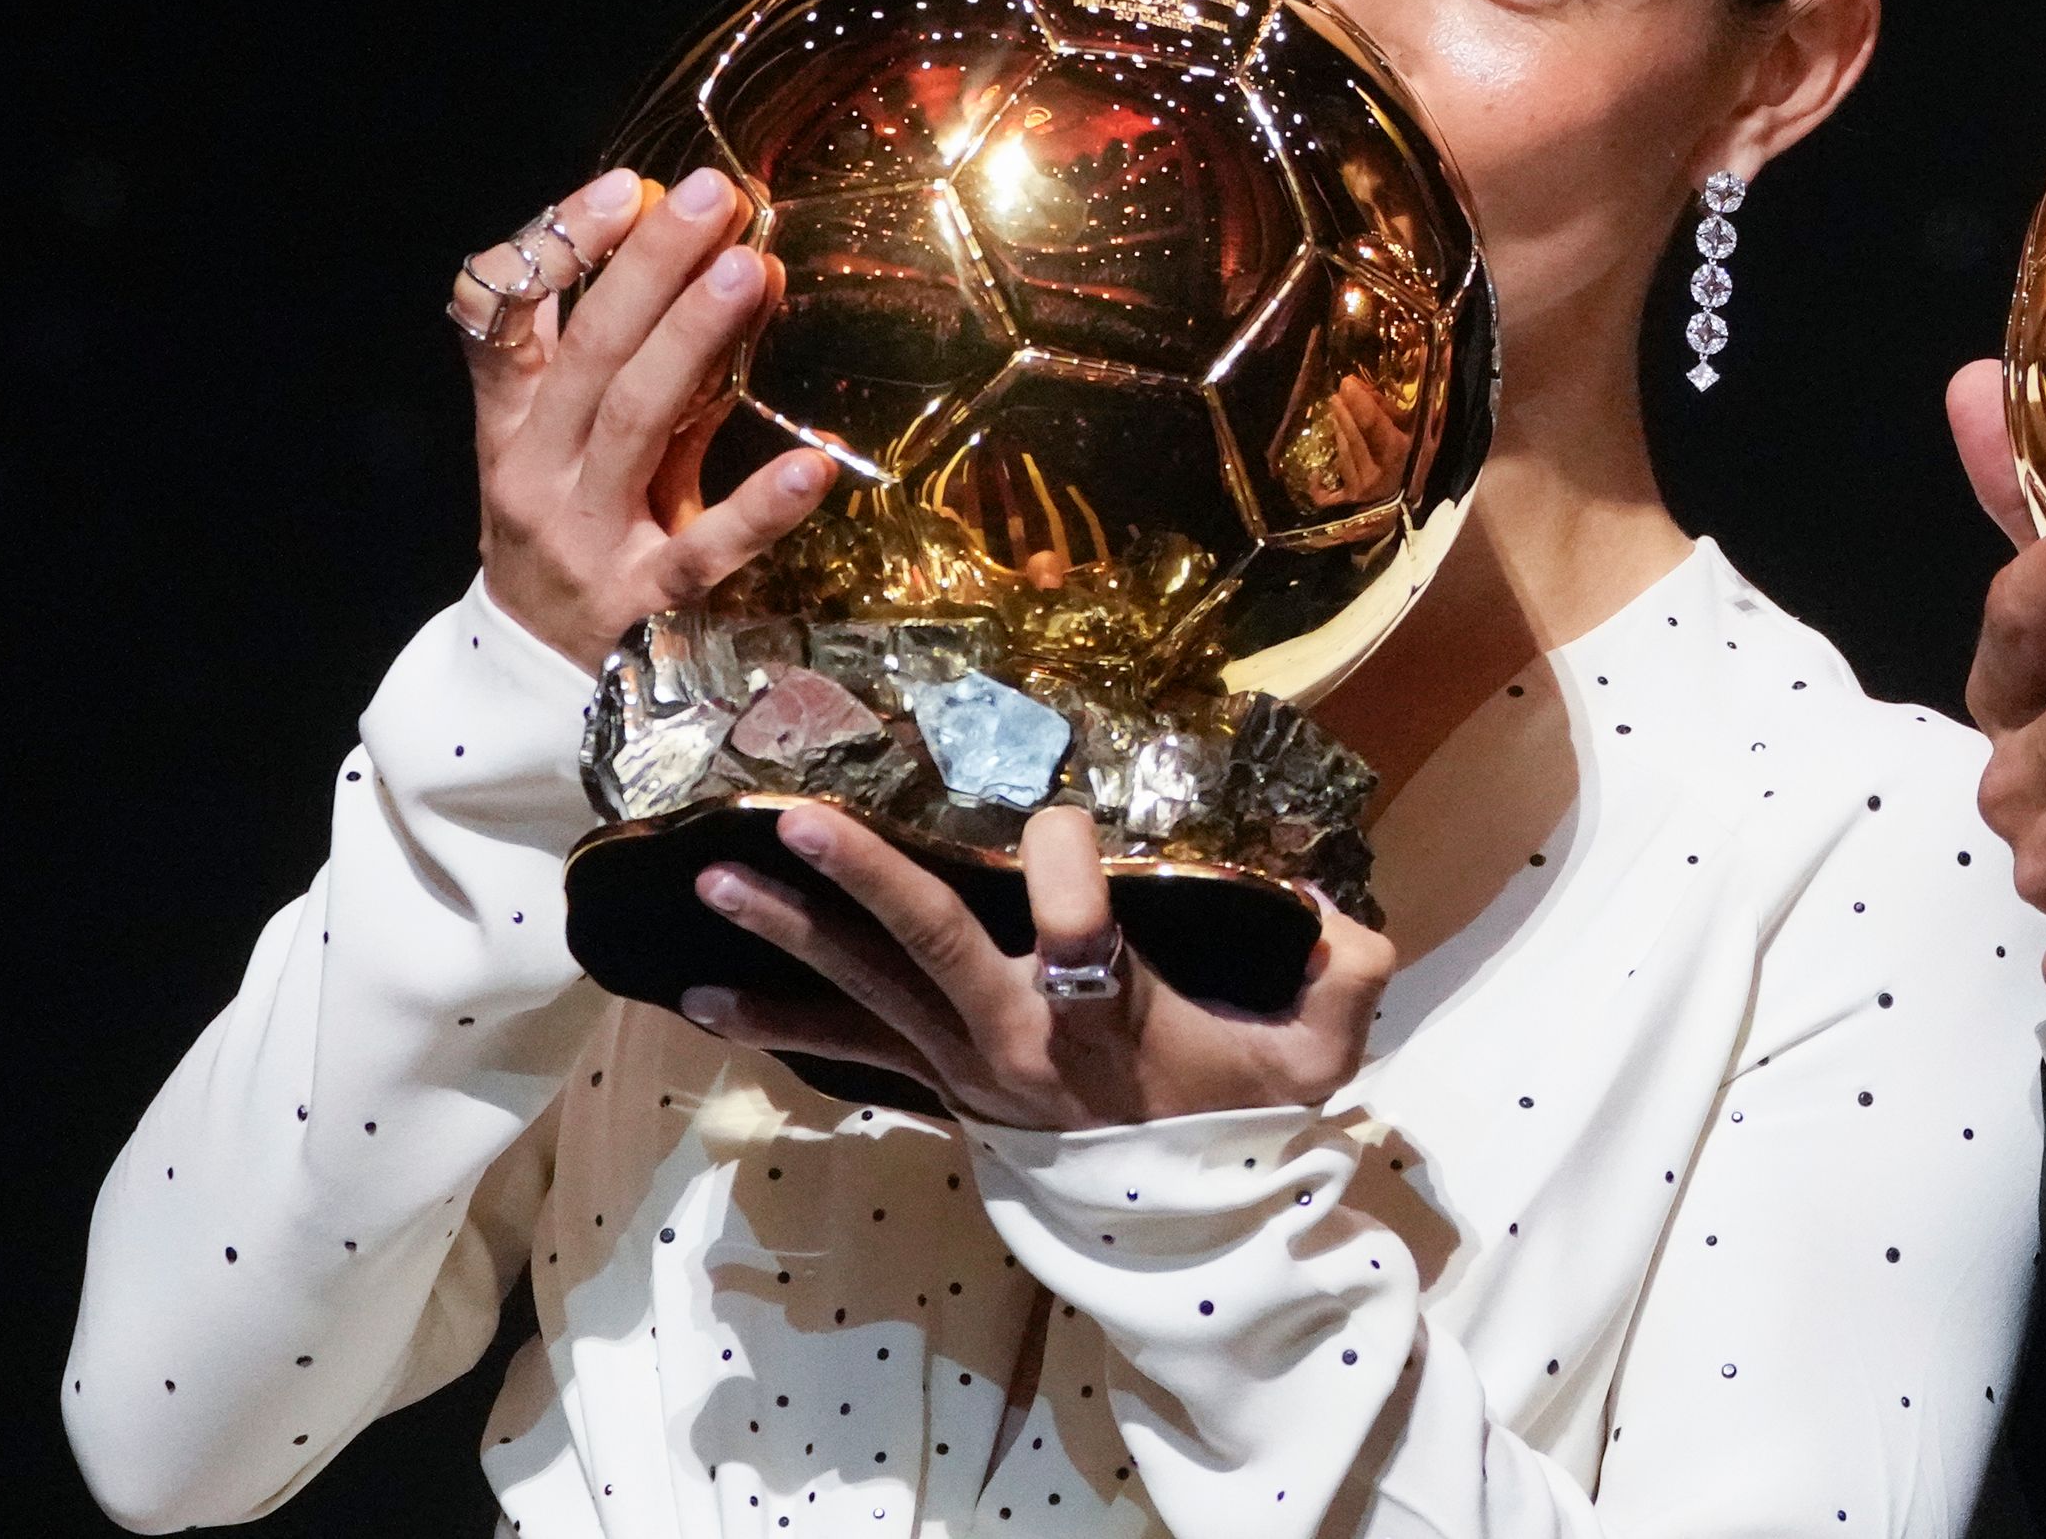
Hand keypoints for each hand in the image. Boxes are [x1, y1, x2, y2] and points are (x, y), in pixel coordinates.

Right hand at [459, 165, 832, 671]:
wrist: (532, 682)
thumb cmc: (572, 533)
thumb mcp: (575, 446)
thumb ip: (632, 363)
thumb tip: (715, 256)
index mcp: (512, 423)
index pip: (496, 315)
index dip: (556, 246)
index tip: (629, 187)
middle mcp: (536, 473)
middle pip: (588, 352)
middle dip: (649, 267)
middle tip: (716, 197)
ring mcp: (588, 539)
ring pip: (634, 424)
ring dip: (691, 342)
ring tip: (749, 272)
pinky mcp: (644, 606)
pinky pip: (704, 551)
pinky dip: (757, 509)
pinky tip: (812, 469)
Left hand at [680, 800, 1392, 1128]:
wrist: (1190, 1236)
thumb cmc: (1248, 1123)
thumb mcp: (1324, 1051)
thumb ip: (1346, 967)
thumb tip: (1340, 908)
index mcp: (1110, 1017)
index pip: (1074, 918)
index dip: (1064, 855)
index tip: (1061, 809)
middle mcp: (1020, 1040)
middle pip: (930, 946)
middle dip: (859, 879)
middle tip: (790, 819)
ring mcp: (968, 1068)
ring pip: (866, 988)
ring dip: (787, 934)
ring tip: (710, 881)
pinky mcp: (943, 1088)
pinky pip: (845, 1050)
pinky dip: (774, 1019)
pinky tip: (699, 994)